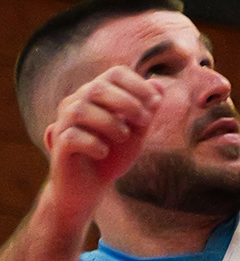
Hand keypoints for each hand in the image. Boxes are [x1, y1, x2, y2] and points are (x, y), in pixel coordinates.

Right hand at [45, 65, 162, 207]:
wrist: (90, 186)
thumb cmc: (113, 155)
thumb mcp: (136, 133)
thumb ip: (146, 111)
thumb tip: (159, 83)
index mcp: (96, 95)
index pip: (115, 74)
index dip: (138, 84)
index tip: (156, 102)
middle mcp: (77, 102)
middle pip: (97, 88)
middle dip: (126, 103)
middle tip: (143, 122)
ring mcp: (65, 122)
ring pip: (81, 110)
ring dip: (109, 123)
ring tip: (123, 138)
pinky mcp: (60, 144)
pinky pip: (72, 136)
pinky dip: (93, 143)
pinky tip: (103, 152)